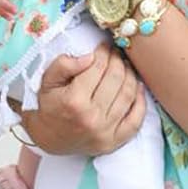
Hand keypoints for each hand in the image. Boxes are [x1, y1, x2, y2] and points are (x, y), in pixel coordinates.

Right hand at [21, 45, 145, 155]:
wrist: (48, 138)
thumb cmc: (49, 106)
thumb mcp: (47, 81)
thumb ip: (64, 64)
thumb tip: (90, 57)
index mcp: (74, 100)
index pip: (98, 68)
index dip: (103, 53)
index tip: (104, 46)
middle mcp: (91, 117)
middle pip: (116, 79)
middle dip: (117, 60)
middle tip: (116, 53)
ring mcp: (105, 132)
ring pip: (128, 95)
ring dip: (130, 75)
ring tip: (125, 66)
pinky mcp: (114, 142)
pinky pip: (136, 120)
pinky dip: (140, 101)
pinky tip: (137, 87)